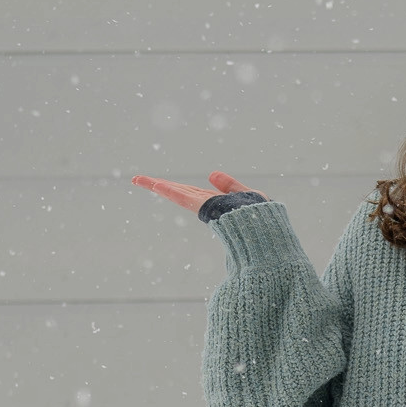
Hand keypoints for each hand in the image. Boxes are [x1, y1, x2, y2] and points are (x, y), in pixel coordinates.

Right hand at [130, 169, 262, 211]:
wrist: (268, 232)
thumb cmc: (262, 218)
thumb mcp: (247, 195)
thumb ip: (229, 185)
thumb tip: (211, 174)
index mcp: (216, 203)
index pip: (191, 193)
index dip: (175, 188)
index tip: (160, 184)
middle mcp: (207, 206)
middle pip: (179, 193)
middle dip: (159, 186)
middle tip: (138, 179)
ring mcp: (205, 208)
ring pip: (177, 194)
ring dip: (158, 186)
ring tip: (137, 179)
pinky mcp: (206, 209)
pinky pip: (185, 199)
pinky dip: (170, 192)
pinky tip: (156, 184)